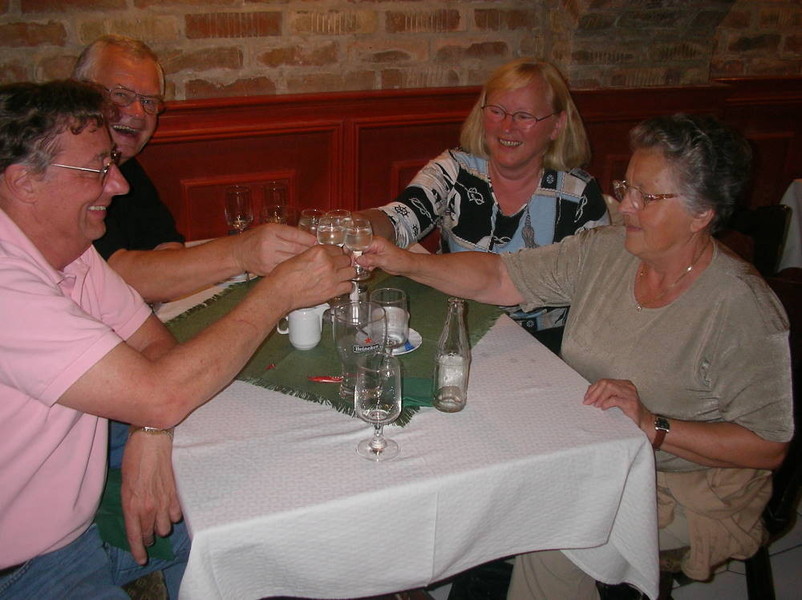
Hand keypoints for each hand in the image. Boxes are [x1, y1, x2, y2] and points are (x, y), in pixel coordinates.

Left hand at [120, 429, 182, 564]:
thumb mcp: (125, 484)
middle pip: (150, 533)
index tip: (141, 559)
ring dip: (161, 526)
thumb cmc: (133, 458)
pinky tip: (169, 508)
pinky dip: (173, 515)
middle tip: (147, 534)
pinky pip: (177, 514)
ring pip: (166, 527)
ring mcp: (164, 501)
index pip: (135, 535)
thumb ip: (130, 503)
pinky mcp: (175, 493)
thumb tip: (135, 514)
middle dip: (148, 537)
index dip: (138, 550)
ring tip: (158, 520)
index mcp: (131, 505)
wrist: (151, 440)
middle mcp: (148, 507)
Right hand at [236, 224, 315, 275]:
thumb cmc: (256, 238)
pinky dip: (295, 270)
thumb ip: (288, 233)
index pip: (295, 235)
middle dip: (310, 252)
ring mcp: (268, 259)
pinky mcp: (267, 270)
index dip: (309, 239)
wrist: (238, 253)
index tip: (317, 242)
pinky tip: (302, 270)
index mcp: (271, 230)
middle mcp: (269, 244)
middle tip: (320, 254)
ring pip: (293, 261)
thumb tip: (310, 239)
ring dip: (305, 263)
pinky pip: (286, 270)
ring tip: (314, 263)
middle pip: (296, 249)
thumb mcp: (270, 228)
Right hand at [269, 244, 353, 309]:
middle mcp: (328, 263)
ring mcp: (332, 277)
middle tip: (339, 266)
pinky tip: (341, 286)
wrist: (281, 292)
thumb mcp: (298, 256)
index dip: (336, 253)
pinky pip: (349, 286)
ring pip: (352, 272)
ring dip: (347, 273)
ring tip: (342, 276)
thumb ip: (314, 254)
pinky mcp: (333, 291)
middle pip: (346, 259)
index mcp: (319, 251)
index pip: (337, 249)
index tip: (336, 257)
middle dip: (343, 263)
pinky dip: (347, 286)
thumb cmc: (284, 276)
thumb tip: (322, 256)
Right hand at [357, 236, 415, 275]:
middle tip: (358, 266)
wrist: (407, 266)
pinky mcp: (375, 257)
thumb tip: (358, 259)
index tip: (351, 260)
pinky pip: (366, 260)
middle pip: (358, 250)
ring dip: (362, 263)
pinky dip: (366, 265)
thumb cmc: (400, 261)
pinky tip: (371, 269)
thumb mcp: (384, 261)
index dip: (353, 252)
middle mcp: (373, 245)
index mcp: (375, 241)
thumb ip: (370, 260)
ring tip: (369, 267)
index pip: (359, 244)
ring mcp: (374, 251)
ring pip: (361, 256)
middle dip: (357, 259)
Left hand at [583, 378, 652, 433]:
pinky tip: (603, 408)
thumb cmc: (629, 412)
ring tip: (595, 405)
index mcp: (623, 384)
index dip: (593, 388)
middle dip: (594, 392)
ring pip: (610, 388)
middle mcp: (627, 386)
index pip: (604, 381)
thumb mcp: (616, 400)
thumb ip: (606, 394)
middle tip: (587, 402)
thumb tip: (589, 391)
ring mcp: (630, 393)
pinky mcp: (631, 403)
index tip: (586, 397)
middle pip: (606, 383)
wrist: (644, 422)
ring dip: (599, 397)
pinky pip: (615, 399)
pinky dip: (606, 403)